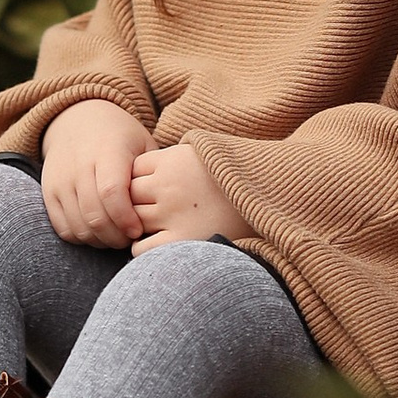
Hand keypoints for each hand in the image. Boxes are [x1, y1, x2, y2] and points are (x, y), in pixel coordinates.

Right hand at [39, 98, 144, 248]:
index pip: (112, 192)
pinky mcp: (49, 192)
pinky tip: (97, 233)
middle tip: (130, 239)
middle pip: (95, 215)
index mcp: (107, 151)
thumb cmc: (121, 137)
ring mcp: (61, 180)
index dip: (126, 218)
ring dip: (100, 240)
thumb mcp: (143, 144)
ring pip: (79, 225)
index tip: (138, 231)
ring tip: (116, 237)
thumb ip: (153, 173)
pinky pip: (63, 227)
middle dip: (116, 236)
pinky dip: (81, 238)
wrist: (78, 120)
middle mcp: (79, 165)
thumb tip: (167, 206)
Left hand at [129, 143, 243, 251]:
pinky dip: (143, 247)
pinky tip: (156, 244)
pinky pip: (142, 247)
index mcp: (171, 161)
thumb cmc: (238, 172)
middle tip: (149, 209)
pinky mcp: (182, 239)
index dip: (140, 179)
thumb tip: (158, 159)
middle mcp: (167, 186)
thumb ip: (178, 153)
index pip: (132, 169)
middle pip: (128, 195)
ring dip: (137, 225)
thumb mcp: (207, 150)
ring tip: (153, 228)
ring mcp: (172, 213)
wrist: (269, 194)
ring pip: (131, 220)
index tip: (152, 187)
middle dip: (135, 202)